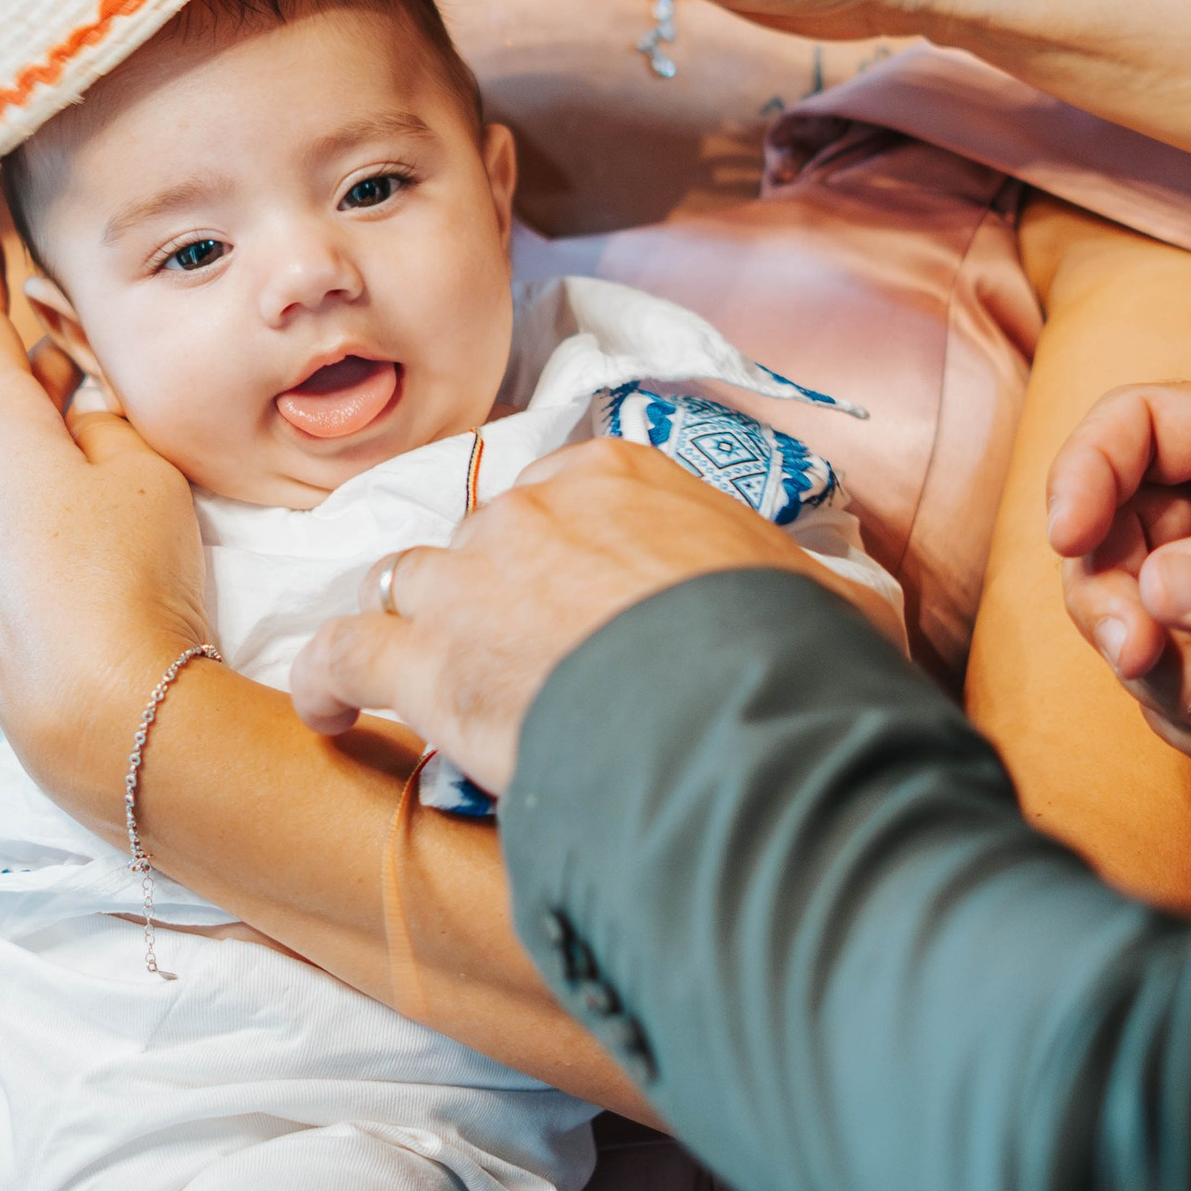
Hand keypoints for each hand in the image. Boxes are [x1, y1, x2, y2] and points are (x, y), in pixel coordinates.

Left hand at [0, 225, 209, 825]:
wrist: (108, 726)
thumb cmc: (133, 580)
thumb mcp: (147, 475)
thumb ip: (108, 424)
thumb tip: (79, 408)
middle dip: (32, 390)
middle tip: (78, 369)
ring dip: (33, 477)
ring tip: (100, 486)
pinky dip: (23, 556)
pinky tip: (68, 579)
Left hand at [290, 438, 806, 798]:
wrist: (724, 714)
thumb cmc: (784, 656)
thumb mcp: (823, 599)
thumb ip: (814, 588)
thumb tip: (862, 608)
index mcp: (621, 476)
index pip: (567, 492)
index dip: (563, 547)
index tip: (575, 588)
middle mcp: (530, 512)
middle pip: (486, 539)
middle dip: (494, 588)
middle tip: (517, 649)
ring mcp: (468, 581)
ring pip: (411, 583)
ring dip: (415, 623)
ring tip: (418, 672)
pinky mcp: (423, 662)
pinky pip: (343, 655)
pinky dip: (328, 680)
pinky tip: (329, 714)